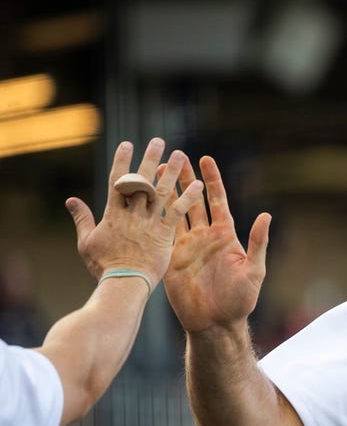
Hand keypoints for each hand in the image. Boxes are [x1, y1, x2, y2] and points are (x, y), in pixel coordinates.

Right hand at [65, 138, 203, 284]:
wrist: (122, 285)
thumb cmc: (103, 266)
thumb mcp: (87, 241)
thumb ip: (81, 219)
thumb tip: (71, 200)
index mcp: (112, 214)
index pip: (117, 181)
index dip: (122, 161)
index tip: (127, 144)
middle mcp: (131, 214)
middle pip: (141, 181)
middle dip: (149, 159)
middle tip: (158, 140)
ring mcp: (148, 224)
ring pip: (160, 192)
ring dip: (171, 172)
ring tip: (180, 154)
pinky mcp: (164, 235)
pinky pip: (177, 213)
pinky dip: (187, 198)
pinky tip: (198, 184)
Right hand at [163, 154, 271, 333]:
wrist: (216, 324)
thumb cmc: (240, 300)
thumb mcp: (254, 271)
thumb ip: (257, 243)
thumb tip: (266, 215)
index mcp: (225, 235)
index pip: (217, 201)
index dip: (211, 180)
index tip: (205, 159)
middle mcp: (204, 237)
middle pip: (193, 200)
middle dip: (184, 178)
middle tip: (174, 156)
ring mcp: (186, 246)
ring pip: (174, 213)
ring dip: (165, 193)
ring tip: (154, 172)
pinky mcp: (170, 258)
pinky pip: (161, 234)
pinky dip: (153, 217)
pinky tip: (142, 201)